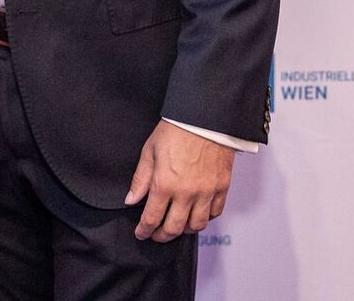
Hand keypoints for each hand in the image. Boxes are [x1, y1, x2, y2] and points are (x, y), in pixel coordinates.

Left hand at [124, 121, 234, 241]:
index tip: (141, 233)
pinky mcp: (222, 187)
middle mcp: (186, 193)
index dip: (144, 230)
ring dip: (184, 230)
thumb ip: (141, 179)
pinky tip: (197, 213)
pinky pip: (215, 213)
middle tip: (156, 235)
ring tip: (177, 226)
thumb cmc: (176, 129)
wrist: (205, 117)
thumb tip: (131, 200)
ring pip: (196, 226)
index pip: (152, 218)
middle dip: (162, 236)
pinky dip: (205, 218)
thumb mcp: (150, 151)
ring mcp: (206, 192)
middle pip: (174, 229)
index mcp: (165, 184)